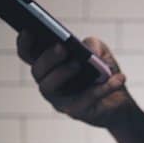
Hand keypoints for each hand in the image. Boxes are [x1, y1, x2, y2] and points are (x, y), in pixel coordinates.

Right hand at [16, 31, 132, 127]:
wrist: (119, 101)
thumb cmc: (102, 73)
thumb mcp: (100, 52)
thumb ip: (93, 44)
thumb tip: (89, 51)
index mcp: (49, 66)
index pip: (28, 54)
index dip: (24, 43)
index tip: (29, 30)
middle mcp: (48, 83)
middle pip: (37, 71)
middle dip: (48, 58)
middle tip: (62, 47)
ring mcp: (59, 100)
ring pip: (49, 87)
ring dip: (62, 73)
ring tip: (79, 64)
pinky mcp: (75, 112)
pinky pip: (85, 99)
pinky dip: (102, 88)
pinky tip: (118, 78)